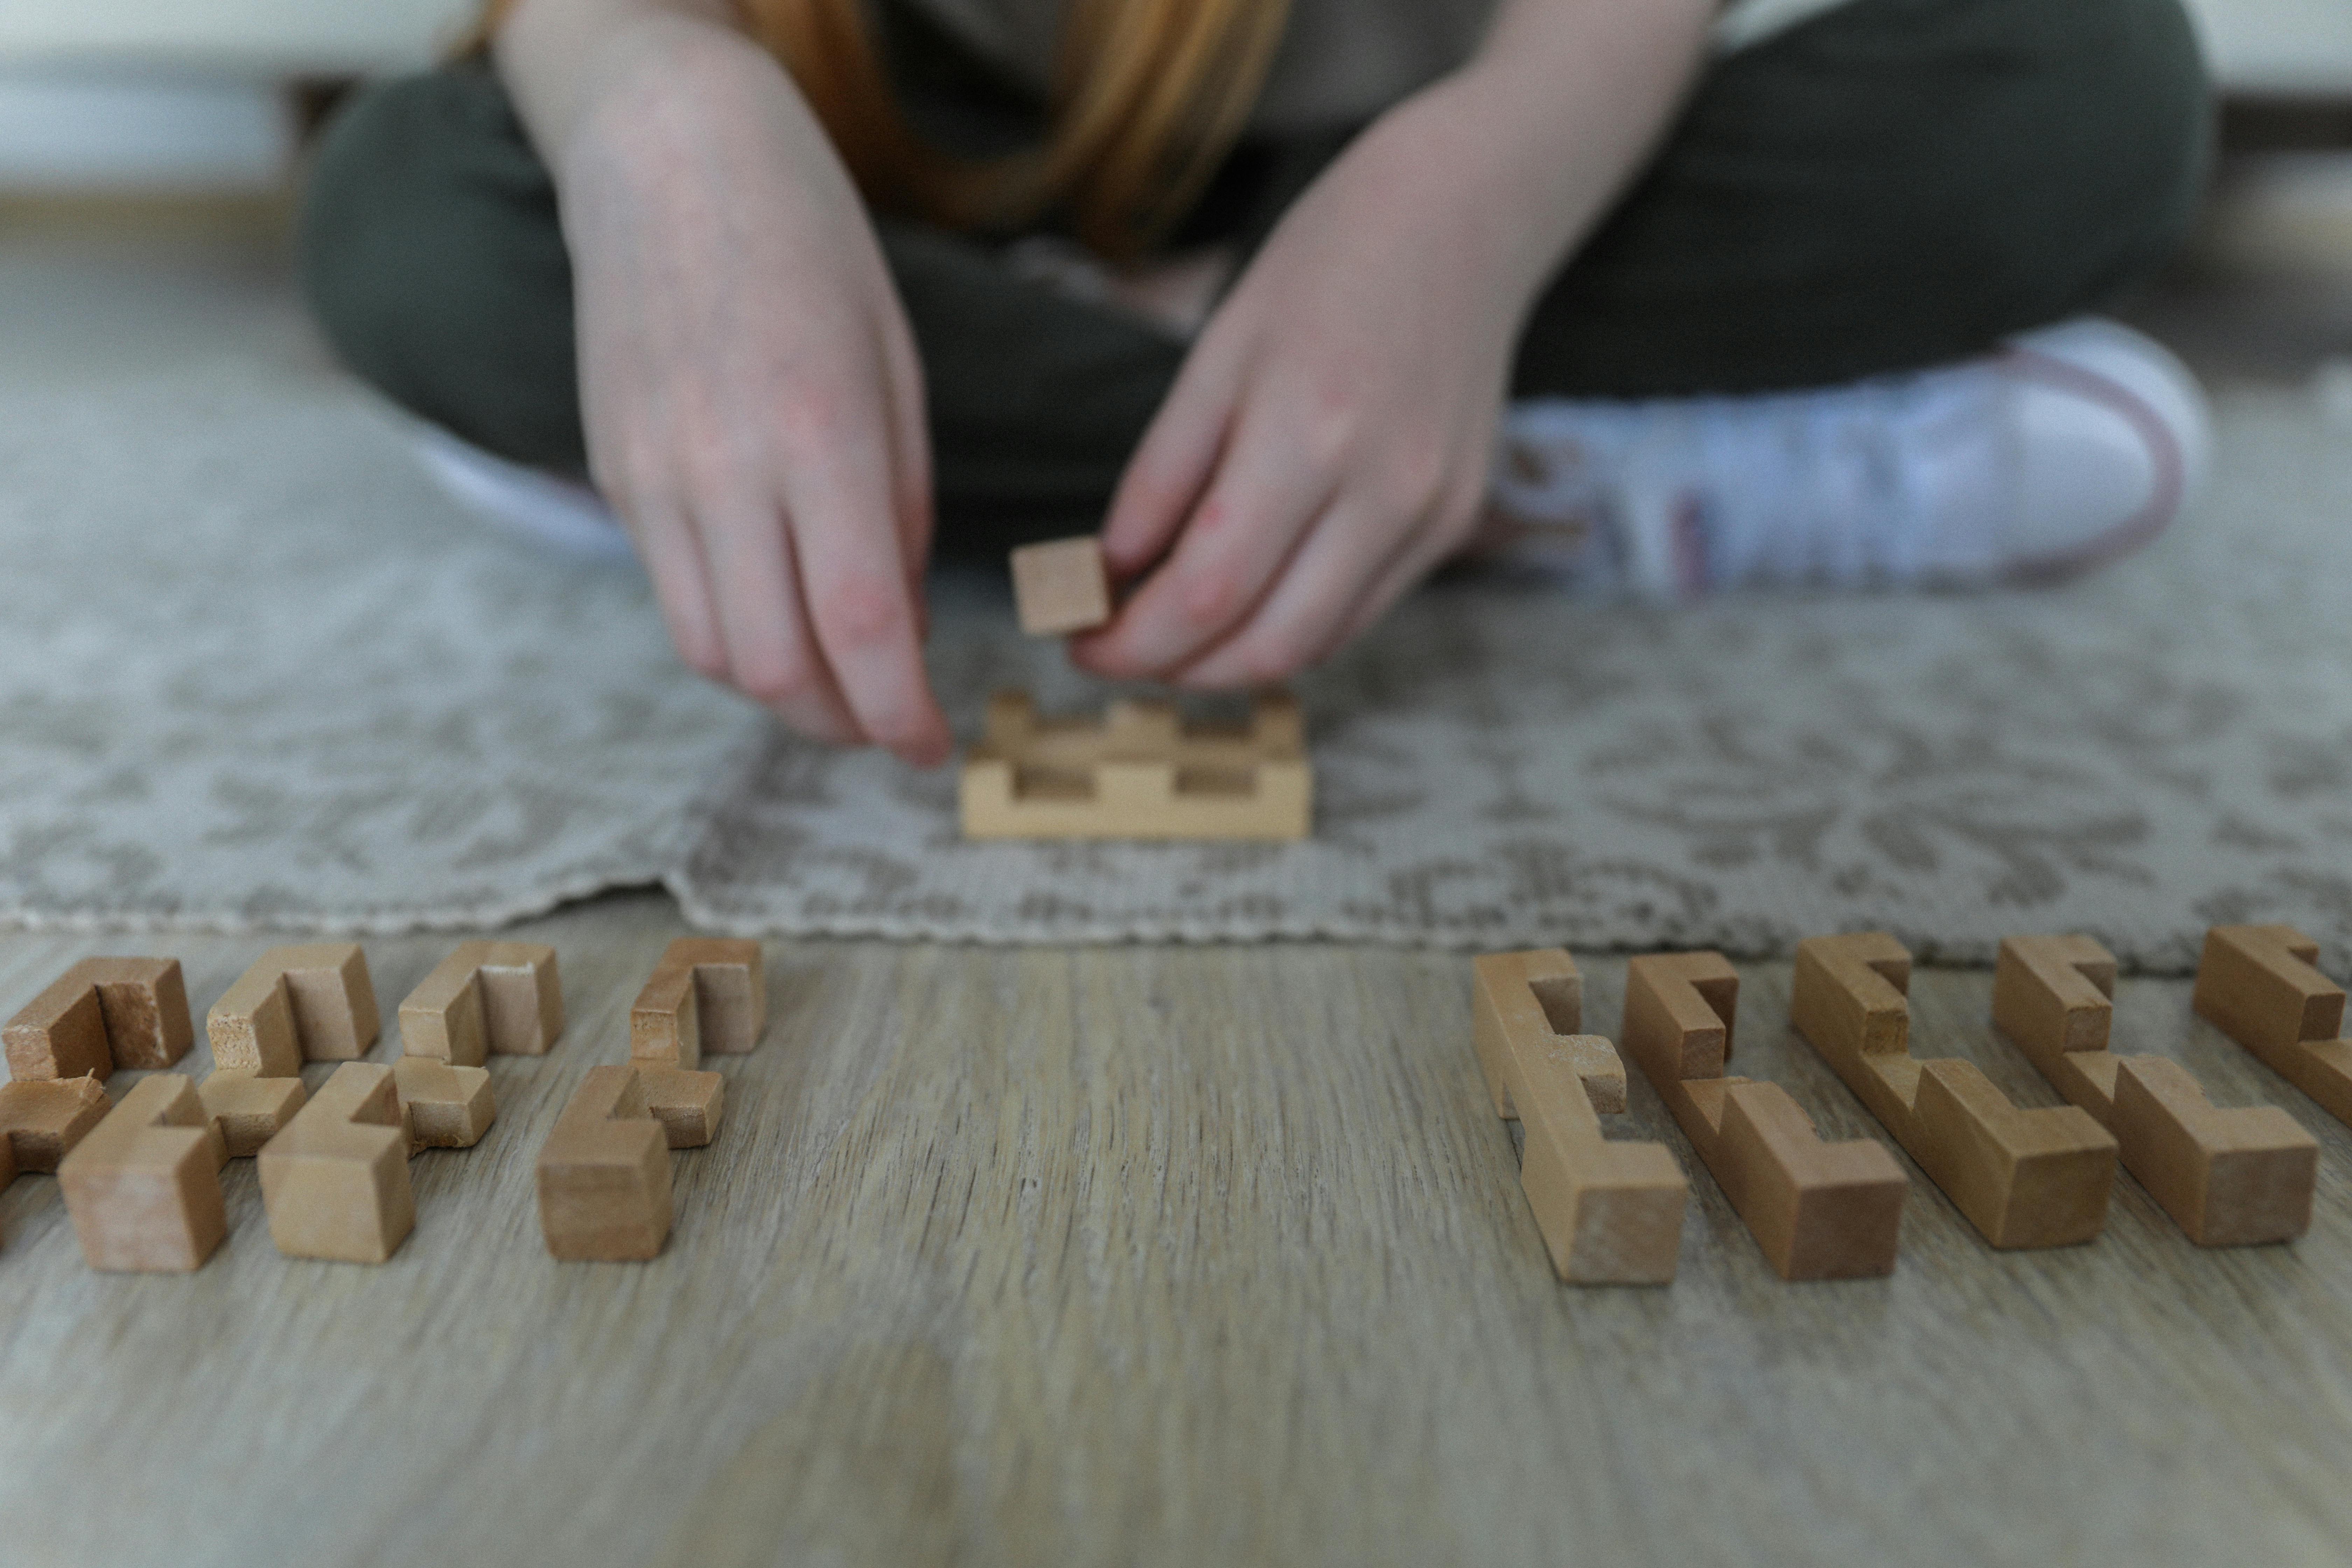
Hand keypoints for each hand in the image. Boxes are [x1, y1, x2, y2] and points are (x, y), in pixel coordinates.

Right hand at [555, 20, 948, 762]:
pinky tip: (777, 607)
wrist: (669, 154)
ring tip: (836, 677)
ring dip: (782, 691)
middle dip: (842, 723)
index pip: (862, 628)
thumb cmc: (809, 247)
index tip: (934, 746)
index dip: (901, 716)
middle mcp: (725, 471)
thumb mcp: (897, 370)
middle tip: (888, 721)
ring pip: (712, 653)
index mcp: (819, 437)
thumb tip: (903, 629)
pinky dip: (734, 633)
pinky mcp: (612, 472)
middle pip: (776, 669)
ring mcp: (655, 477)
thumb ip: (901, 510)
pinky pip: (673, 596)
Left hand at [1070, 86, 1535, 688]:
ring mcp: (1430, 515)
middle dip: (1175, 669)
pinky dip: (1291, 628)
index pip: (1206, 594)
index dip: (1132, 643)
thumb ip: (1161, 476)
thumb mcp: (1214, 356)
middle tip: (1116, 651)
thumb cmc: (1325, 268)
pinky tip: (1248, 599)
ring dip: (1230, 662)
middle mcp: (1383, 491)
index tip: (1077, 643)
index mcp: (1308, 435)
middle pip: (1264, 645)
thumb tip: (1109, 576)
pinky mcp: (1455, 523)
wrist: (1459, 218)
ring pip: (1315, 644)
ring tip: (1171, 632)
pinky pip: (1359, 612)